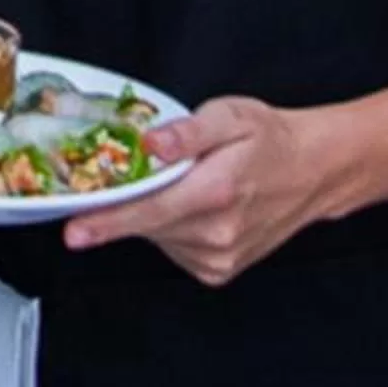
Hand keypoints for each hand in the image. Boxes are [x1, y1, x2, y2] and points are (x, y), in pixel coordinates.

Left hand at [58, 96, 340, 284]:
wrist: (313, 171)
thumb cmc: (270, 140)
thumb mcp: (229, 116)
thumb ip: (186, 132)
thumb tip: (150, 143)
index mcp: (216, 193)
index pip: (149, 211)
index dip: (106, 221)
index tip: (74, 231)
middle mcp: (217, 233)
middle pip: (146, 224)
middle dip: (124, 204)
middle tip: (120, 178)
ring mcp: (219, 257)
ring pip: (157, 237)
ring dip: (153, 213)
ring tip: (182, 185)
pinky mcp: (219, 270)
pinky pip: (173, 249)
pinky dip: (171, 228)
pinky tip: (191, 207)